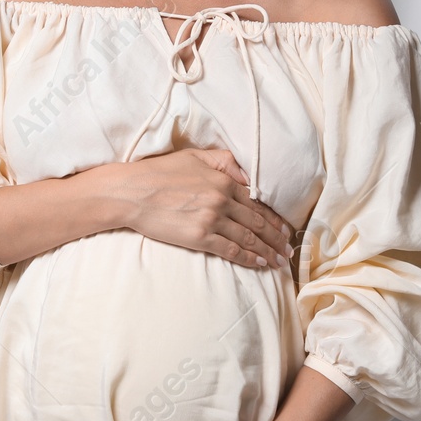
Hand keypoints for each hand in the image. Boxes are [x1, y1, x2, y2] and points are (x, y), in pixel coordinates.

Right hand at [108, 149, 294, 270]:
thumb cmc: (159, 173)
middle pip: (257, 222)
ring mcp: (212, 219)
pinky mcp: (200, 237)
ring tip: (279, 261)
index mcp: (223, 180)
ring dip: (268, 251)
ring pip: (248, 238)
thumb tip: (248, 175)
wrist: (132, 192)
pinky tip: (259, 263)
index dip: (273, 218)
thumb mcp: (194, 156)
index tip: (284, 229)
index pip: (256, 202)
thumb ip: (224, 161)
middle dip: (276, 238)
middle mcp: (222, 199)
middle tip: (288, 249)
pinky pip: (231, 250)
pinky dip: (249, 258)